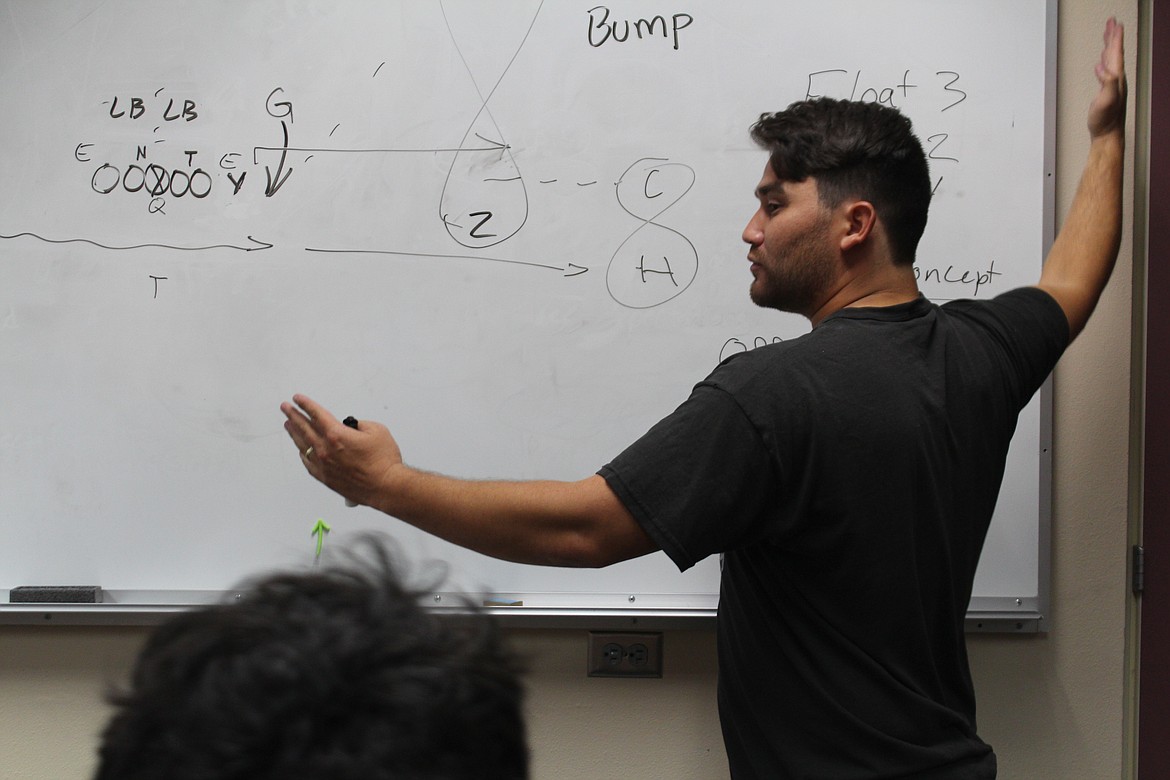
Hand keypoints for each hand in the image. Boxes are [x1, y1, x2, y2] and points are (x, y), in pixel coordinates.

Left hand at [280, 394, 403, 508]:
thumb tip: (351, 427)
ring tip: (288, 425)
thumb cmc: (383, 462)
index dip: (306, 404)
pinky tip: (300, 449)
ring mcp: (323, 465)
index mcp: (337, 435)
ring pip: (303, 445)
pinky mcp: (325, 478)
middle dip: (293, 415)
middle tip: (286, 408)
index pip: (316, 415)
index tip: (297, 399)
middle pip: (304, 428)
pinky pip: (307, 462)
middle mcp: (326, 449)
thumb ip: (360, 424)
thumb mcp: (377, 430)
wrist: (386, 487)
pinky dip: (302, 453)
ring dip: (294, 433)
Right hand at [1088, 17, 1125, 138]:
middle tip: (1112, 23)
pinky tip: (1101, 62)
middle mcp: (1116, 79)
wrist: (1107, 133)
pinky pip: (1107, 69)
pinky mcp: (1107, 90)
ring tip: (1108, 36)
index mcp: (1116, 78)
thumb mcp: (1106, 99)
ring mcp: (1112, 84)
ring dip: (1110, 46)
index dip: (1115, 38)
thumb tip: (1102, 67)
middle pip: (1115, 53)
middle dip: (1113, 37)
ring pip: (1112, 59)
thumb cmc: (1106, 120)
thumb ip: (1107, 82)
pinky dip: (1105, 61)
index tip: (1115, 24)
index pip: (1116, 53)